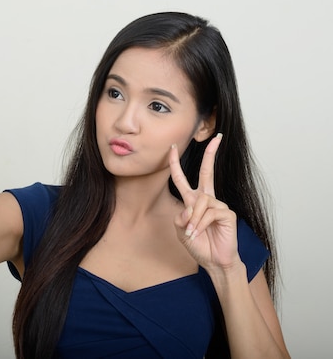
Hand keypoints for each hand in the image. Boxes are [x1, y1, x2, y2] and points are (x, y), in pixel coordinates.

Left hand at [169, 134, 240, 270]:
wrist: (213, 261)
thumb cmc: (198, 245)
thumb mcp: (181, 230)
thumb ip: (181, 217)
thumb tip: (189, 208)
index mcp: (193, 201)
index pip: (182, 179)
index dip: (175, 164)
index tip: (172, 147)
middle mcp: (206, 199)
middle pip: (207, 172)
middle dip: (211, 155)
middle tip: (216, 138)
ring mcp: (218, 205)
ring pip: (200, 201)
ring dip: (193, 219)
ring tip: (192, 233)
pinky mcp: (227, 213)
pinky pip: (209, 212)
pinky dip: (201, 223)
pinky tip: (200, 232)